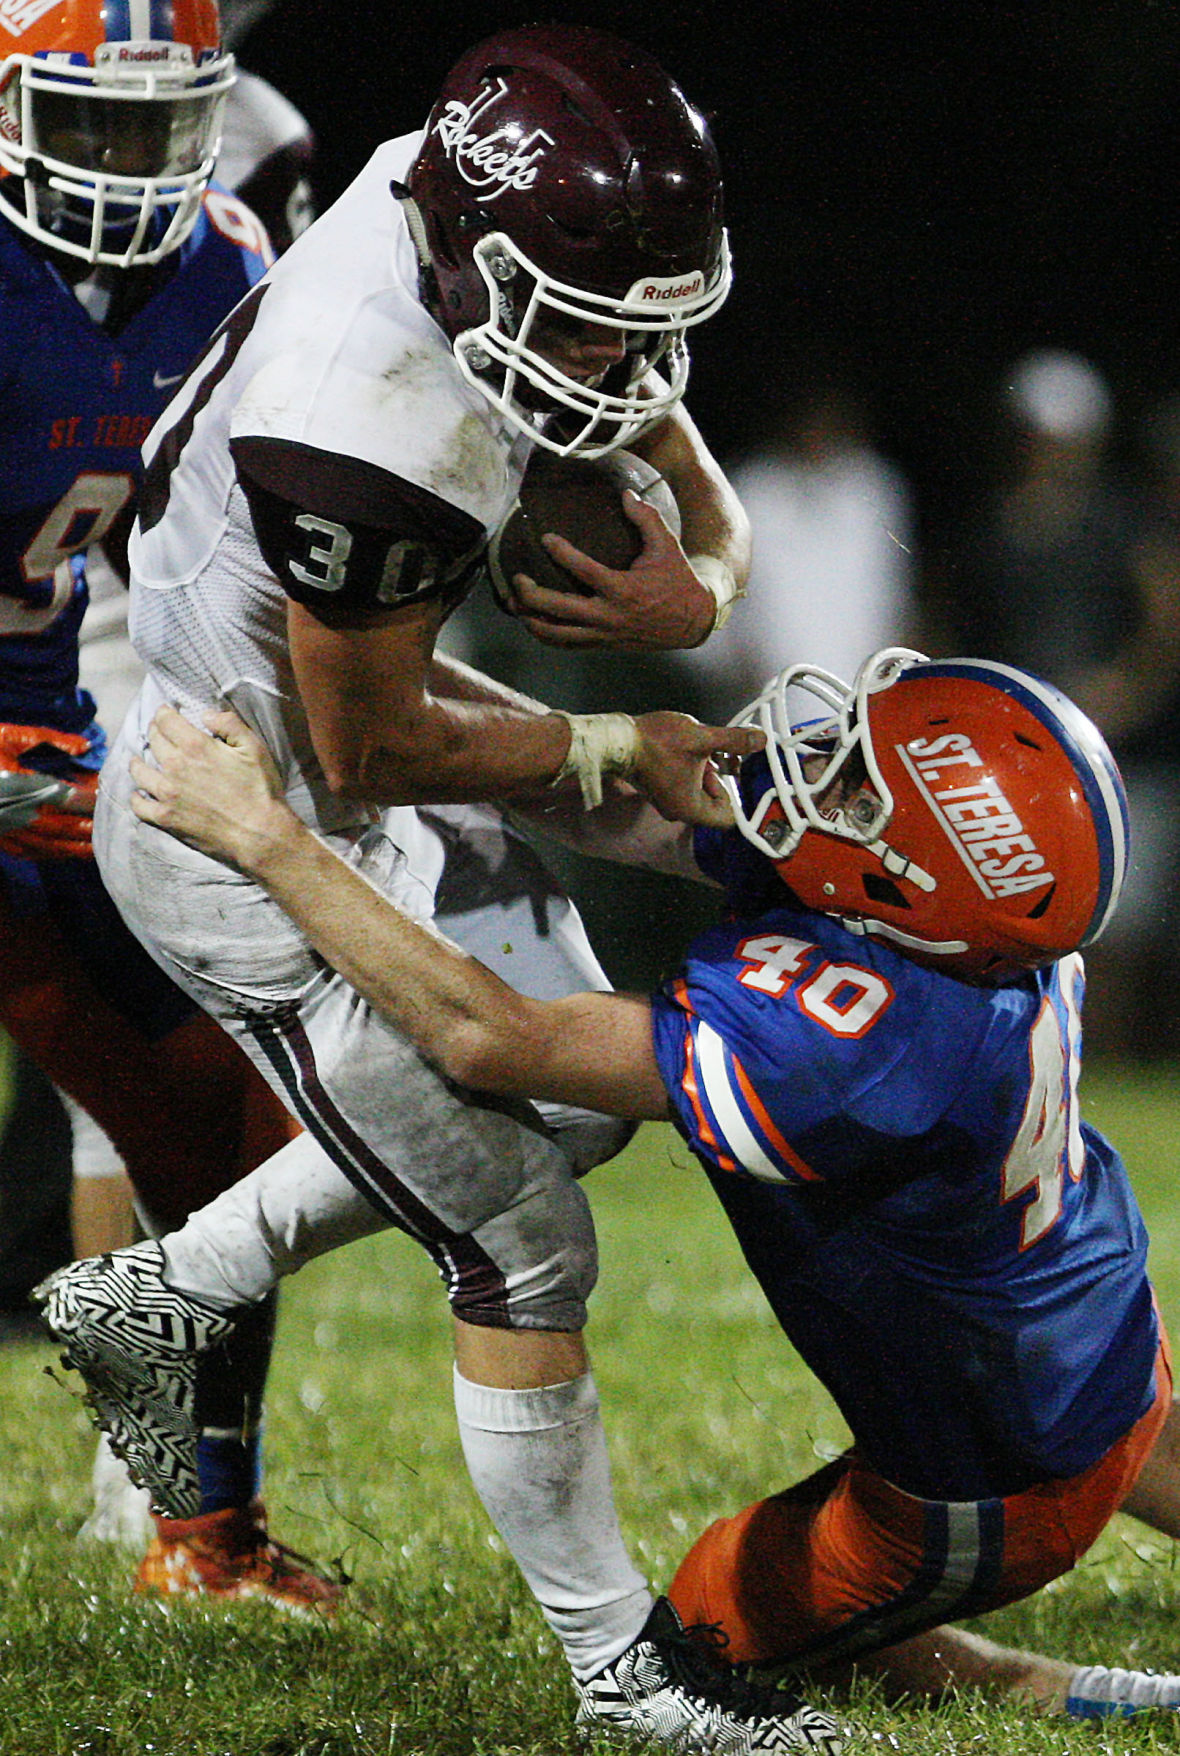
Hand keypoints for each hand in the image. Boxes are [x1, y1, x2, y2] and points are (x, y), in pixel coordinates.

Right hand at [0, 723, 96, 859]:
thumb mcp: (8, 736)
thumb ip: (49, 739)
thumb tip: (85, 746)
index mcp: (19, 785)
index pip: (64, 797)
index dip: (88, 799)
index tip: (106, 797)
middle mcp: (15, 812)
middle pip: (60, 826)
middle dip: (86, 827)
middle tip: (110, 827)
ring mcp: (6, 830)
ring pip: (47, 845)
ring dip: (73, 848)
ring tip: (96, 849)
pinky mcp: (0, 839)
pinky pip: (29, 852)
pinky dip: (50, 854)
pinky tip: (65, 853)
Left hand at [129, 704, 289, 868]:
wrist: (259, 834)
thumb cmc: (260, 791)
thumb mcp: (255, 749)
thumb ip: (230, 724)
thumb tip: (206, 714)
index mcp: (196, 747)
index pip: (166, 720)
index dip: (164, 713)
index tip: (165, 712)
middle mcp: (175, 767)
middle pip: (153, 741)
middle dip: (154, 732)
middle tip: (158, 732)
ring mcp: (167, 794)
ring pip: (139, 771)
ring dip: (138, 762)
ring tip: (140, 760)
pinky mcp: (166, 818)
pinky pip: (139, 805)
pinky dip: (137, 797)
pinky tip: (140, 794)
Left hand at [505, 493, 715, 650]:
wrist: (692, 621)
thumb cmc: (678, 579)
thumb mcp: (667, 545)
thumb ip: (647, 518)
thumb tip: (626, 494)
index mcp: (623, 589)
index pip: (583, 570)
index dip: (561, 553)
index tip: (545, 538)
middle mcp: (609, 615)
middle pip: (558, 609)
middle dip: (531, 595)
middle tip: (516, 578)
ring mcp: (604, 633)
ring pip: (558, 634)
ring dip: (532, 620)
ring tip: (514, 605)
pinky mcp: (604, 644)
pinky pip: (568, 644)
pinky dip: (547, 636)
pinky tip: (533, 623)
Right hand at [631, 712, 764, 828]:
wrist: (619, 739)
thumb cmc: (655, 743)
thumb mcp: (702, 739)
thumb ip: (734, 741)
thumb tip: (760, 739)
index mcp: (691, 809)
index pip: (729, 817)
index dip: (738, 794)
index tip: (737, 772)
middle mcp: (680, 812)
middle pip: (717, 802)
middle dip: (722, 776)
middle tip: (719, 754)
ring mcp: (669, 802)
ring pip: (703, 791)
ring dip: (709, 769)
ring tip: (703, 747)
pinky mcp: (661, 791)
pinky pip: (688, 785)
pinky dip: (695, 769)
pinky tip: (692, 749)